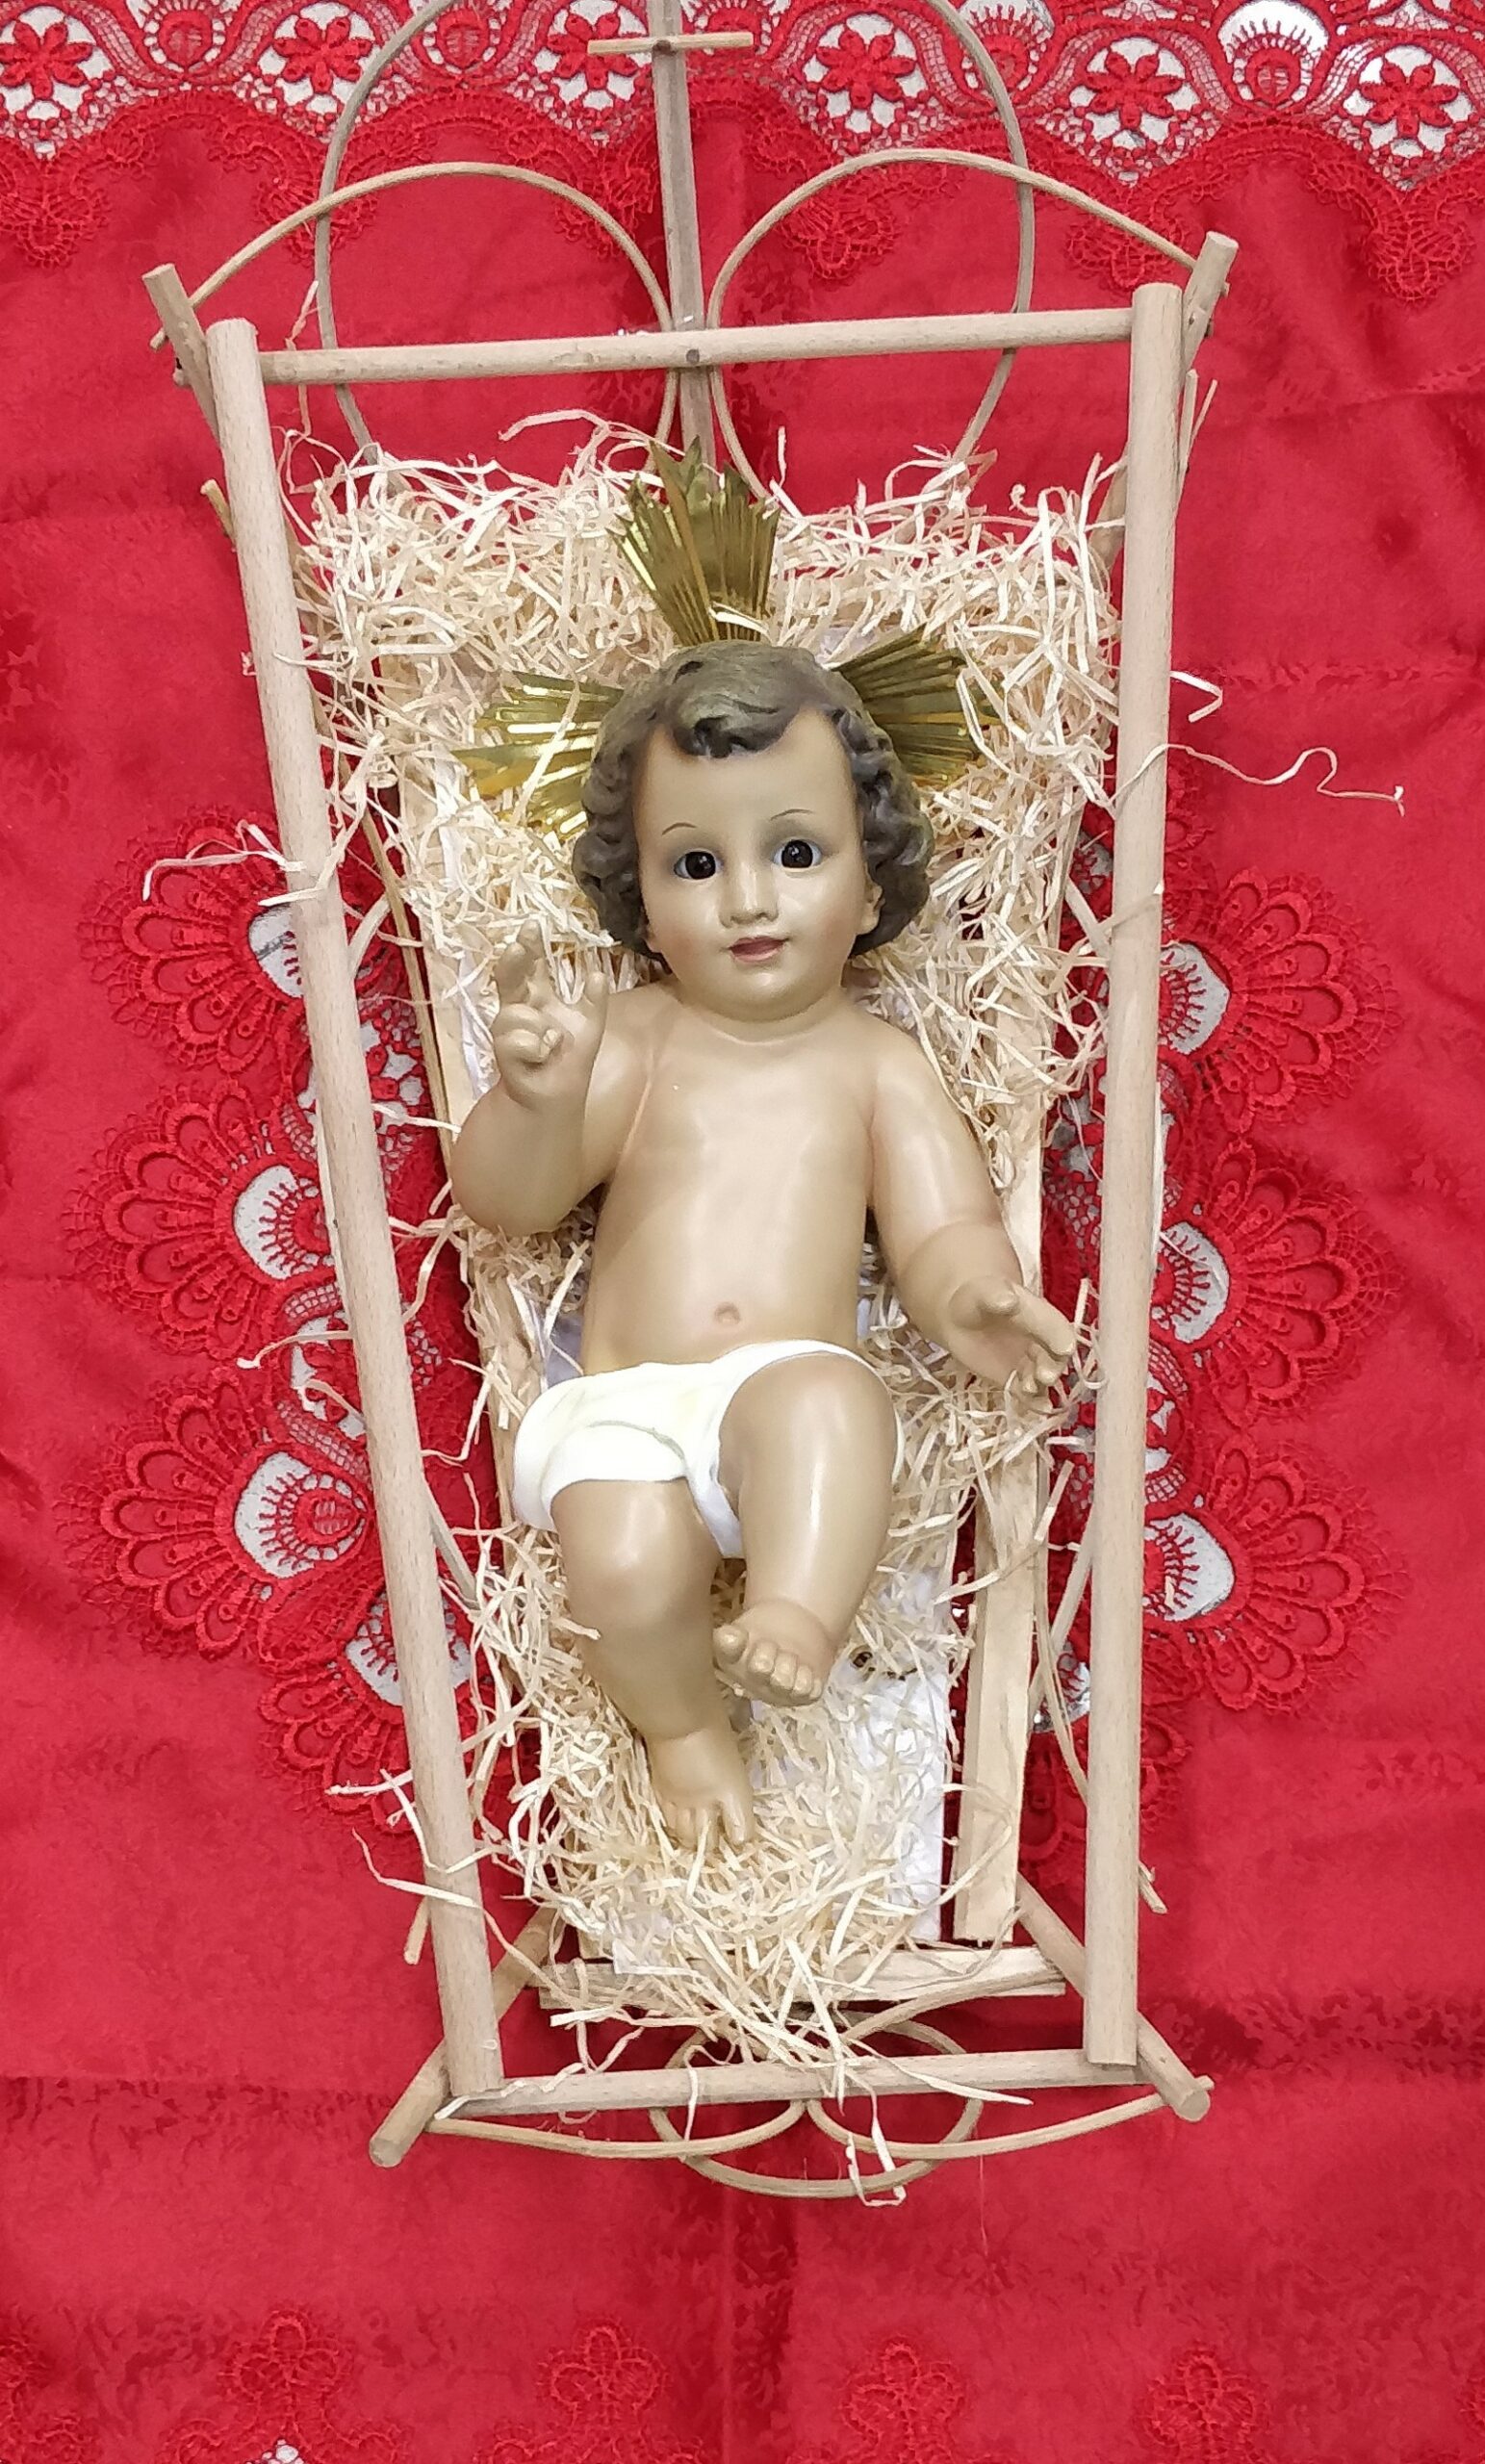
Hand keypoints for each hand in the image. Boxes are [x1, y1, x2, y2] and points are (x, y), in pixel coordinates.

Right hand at [489, 925, 608, 1111]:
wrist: (555, 1098)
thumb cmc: (568, 1061)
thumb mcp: (590, 1026)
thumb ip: (593, 1001)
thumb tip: (598, 975)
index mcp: (539, 998)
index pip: (532, 966)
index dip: (531, 947)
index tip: (533, 925)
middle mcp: (519, 1008)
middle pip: (510, 977)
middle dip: (513, 961)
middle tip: (516, 946)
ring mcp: (508, 1031)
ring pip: (514, 1013)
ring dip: (536, 1026)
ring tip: (551, 1043)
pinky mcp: (503, 1053)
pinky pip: (517, 1040)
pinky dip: (534, 1048)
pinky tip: (541, 1056)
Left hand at [941, 1278, 1076, 1395]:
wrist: (962, 1316)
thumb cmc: (977, 1299)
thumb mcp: (985, 1294)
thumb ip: (996, 1297)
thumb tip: (1009, 1300)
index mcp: (1041, 1315)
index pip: (1057, 1327)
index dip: (1061, 1338)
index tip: (1065, 1348)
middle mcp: (1043, 1342)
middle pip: (1054, 1357)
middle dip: (1052, 1367)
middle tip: (1044, 1375)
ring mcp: (1031, 1363)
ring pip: (1042, 1377)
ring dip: (1041, 1386)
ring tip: (1028, 1388)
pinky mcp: (1016, 1381)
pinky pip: (1029, 1394)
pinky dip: (1035, 1403)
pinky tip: (1039, 1410)